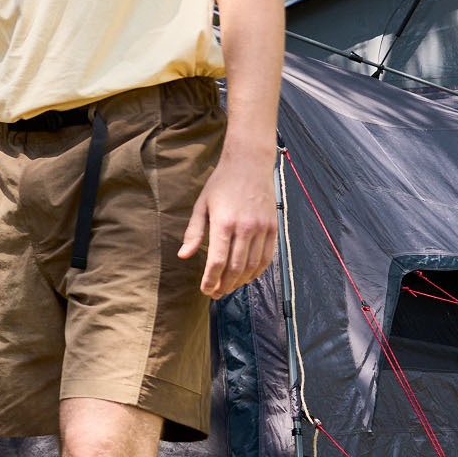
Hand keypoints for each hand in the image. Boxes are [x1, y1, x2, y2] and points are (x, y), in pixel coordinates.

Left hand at [179, 157, 278, 297]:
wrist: (250, 163)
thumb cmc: (221, 184)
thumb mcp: (201, 205)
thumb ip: (194, 233)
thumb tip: (184, 256)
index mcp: (224, 222)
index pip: (218, 261)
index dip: (211, 280)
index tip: (205, 290)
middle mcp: (245, 227)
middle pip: (236, 268)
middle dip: (225, 285)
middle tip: (216, 293)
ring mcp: (262, 228)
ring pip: (252, 266)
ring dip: (240, 281)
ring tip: (229, 287)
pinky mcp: (273, 227)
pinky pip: (267, 257)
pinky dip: (257, 271)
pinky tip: (247, 276)